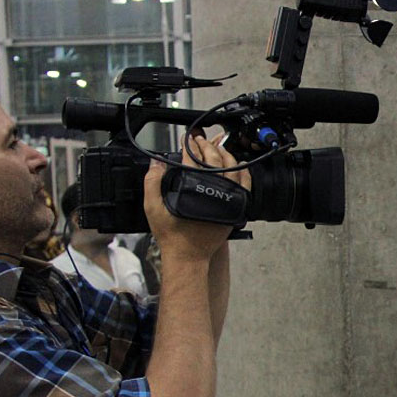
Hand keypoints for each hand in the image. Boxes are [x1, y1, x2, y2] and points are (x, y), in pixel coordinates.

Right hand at [143, 132, 251, 262]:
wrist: (189, 256)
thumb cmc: (172, 235)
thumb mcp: (153, 208)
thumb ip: (152, 183)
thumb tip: (156, 163)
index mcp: (193, 191)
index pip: (193, 160)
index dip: (189, 147)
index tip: (187, 139)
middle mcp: (214, 193)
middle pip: (214, 160)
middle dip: (206, 146)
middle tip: (199, 139)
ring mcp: (227, 201)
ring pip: (232, 169)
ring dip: (224, 155)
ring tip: (216, 147)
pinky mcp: (235, 208)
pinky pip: (244, 185)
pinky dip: (243, 172)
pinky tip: (239, 164)